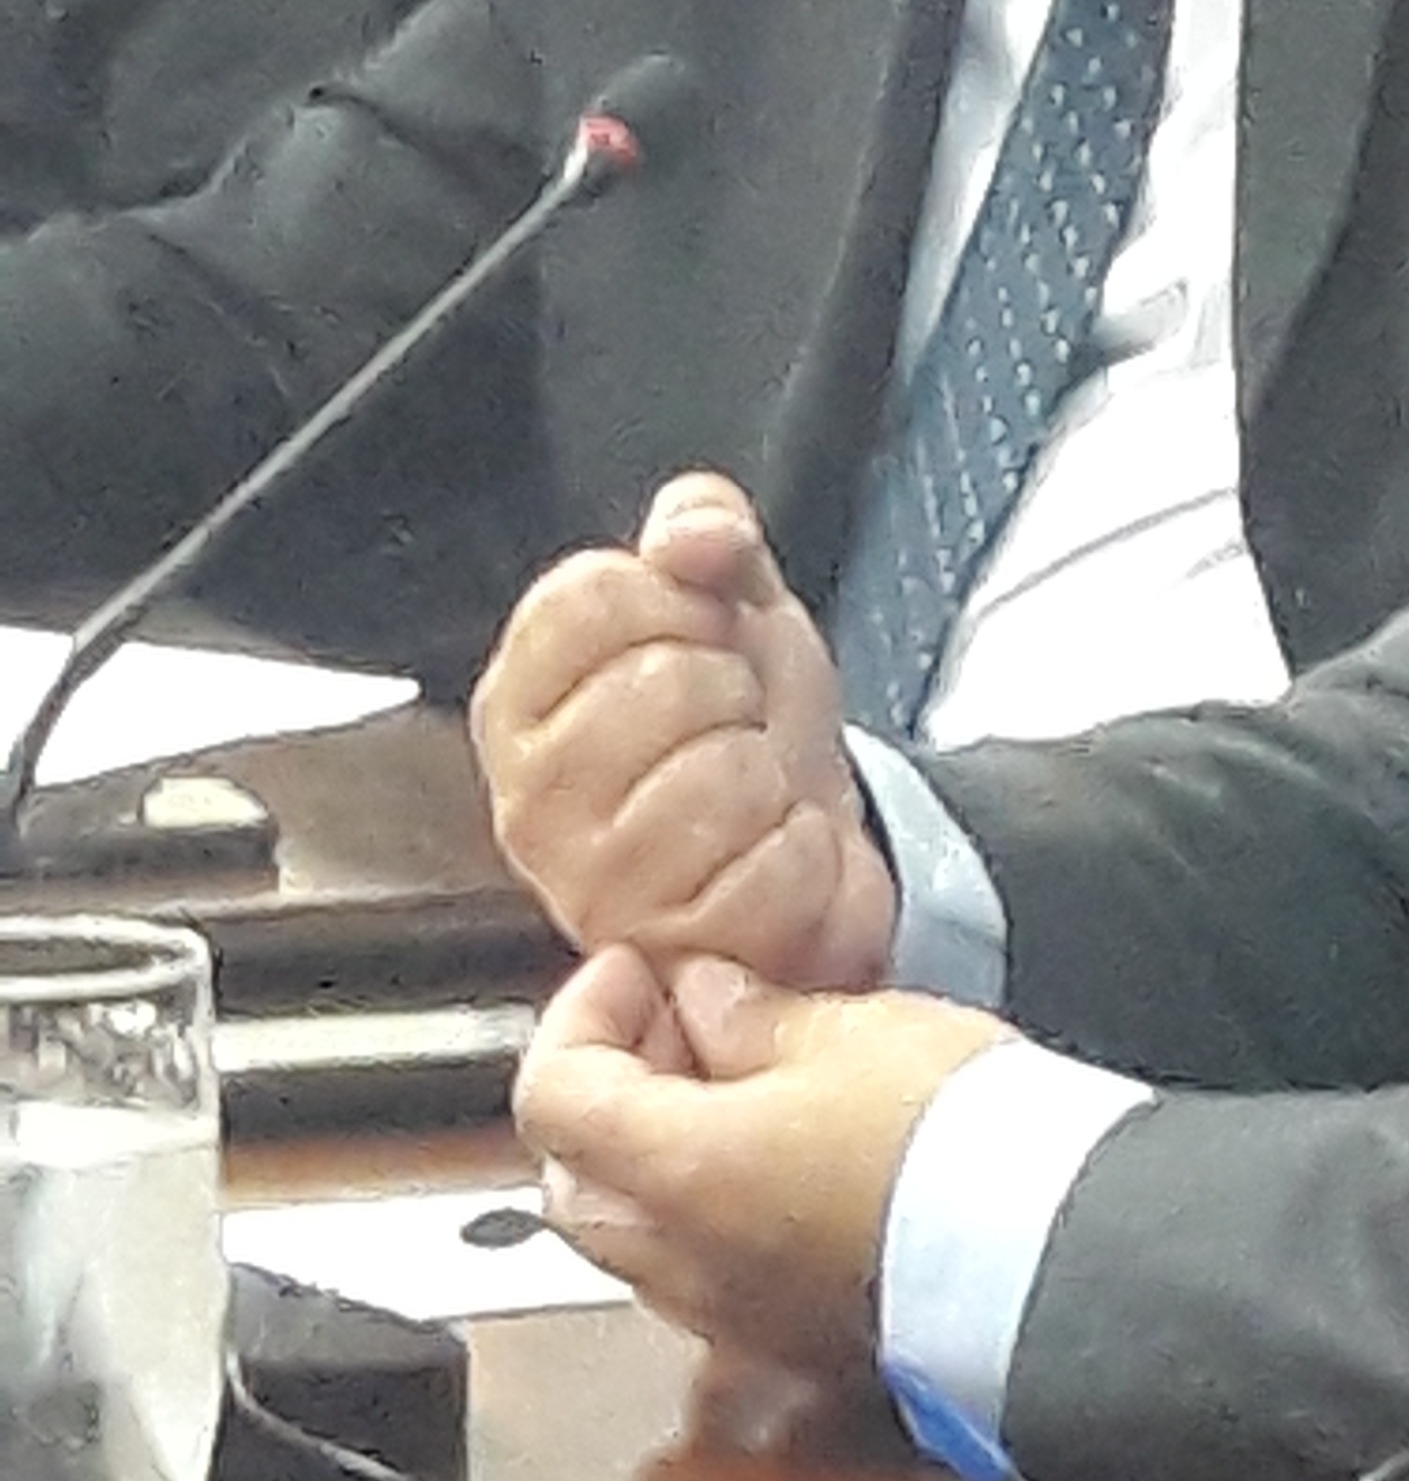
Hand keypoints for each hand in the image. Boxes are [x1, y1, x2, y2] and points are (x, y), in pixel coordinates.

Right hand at [472, 472, 894, 988]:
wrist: (815, 849)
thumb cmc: (752, 730)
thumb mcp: (732, 603)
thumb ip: (704, 533)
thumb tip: (694, 531)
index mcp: (520, 703)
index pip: (591, 595)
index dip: (682, 600)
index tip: (697, 637)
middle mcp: (532, 801)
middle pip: (664, 681)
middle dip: (737, 690)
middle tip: (734, 726)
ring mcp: (595, 886)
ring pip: (722, 775)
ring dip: (772, 775)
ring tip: (753, 794)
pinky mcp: (672, 949)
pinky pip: (772, 863)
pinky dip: (805, 851)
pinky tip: (776, 855)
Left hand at [515, 946, 1006, 1371]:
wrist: (1058, 1257)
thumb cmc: (958, 1142)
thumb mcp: (850, 1030)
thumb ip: (751, 1012)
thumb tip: (706, 997)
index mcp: (675, 1173)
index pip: (551, 1093)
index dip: (581, 1014)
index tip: (638, 971)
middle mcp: (681, 1265)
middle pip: (572, 1181)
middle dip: (606, 1097)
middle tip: (676, 1029)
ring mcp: (734, 1320)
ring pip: (637, 1240)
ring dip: (657, 1163)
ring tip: (743, 1088)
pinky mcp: (796, 1348)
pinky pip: (709, 1280)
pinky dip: (713, 1217)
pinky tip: (788, 1161)